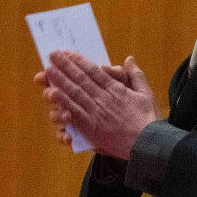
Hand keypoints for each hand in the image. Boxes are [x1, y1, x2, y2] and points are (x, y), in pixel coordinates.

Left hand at [45, 52, 159, 159]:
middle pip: (81, 79)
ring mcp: (96, 113)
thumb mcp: (146, 93)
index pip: (94, 72)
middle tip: (53, 55)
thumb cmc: (148, 119)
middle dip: (66, 66)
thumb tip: (129, 59)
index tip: (69, 53)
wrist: (146, 144)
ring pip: (75, 93)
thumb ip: (136, 75)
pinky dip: (64, 102)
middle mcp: (104, 99)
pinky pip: (75, 113)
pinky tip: (54, 94)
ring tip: (49, 70)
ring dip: (61, 81)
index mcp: (116, 90)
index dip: (80, 61)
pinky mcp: (92, 128)